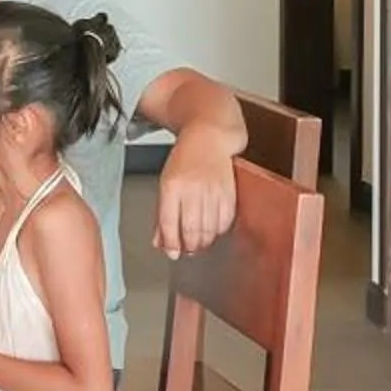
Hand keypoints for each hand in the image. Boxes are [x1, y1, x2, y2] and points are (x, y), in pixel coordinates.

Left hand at [153, 132, 239, 258]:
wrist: (209, 138)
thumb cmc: (184, 160)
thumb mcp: (165, 183)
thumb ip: (162, 214)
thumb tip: (161, 243)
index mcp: (172, 185)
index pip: (169, 222)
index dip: (171, 243)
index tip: (172, 252)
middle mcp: (193, 188)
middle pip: (191, 229)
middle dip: (189, 246)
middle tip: (187, 251)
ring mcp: (213, 190)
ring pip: (209, 229)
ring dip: (204, 242)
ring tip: (199, 243)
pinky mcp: (229, 192)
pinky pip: (225, 221)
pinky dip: (219, 231)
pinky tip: (213, 230)